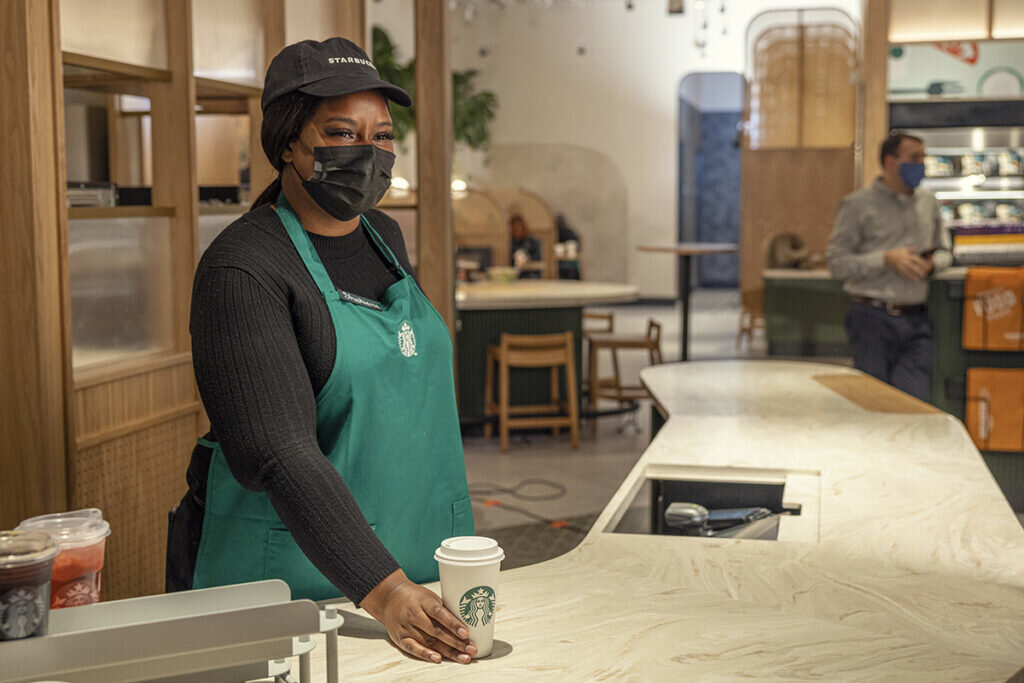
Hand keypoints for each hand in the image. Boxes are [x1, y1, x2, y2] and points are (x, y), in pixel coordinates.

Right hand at [361, 569, 476, 663]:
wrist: (389, 596)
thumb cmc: (414, 596)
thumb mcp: (429, 596)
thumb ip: (443, 610)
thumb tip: (466, 622)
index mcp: (423, 601)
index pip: (439, 613)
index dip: (453, 624)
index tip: (466, 633)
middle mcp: (413, 614)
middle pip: (436, 631)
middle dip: (456, 642)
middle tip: (471, 649)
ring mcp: (406, 627)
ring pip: (428, 642)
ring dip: (447, 652)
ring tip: (463, 657)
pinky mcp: (400, 638)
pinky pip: (413, 648)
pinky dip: (425, 654)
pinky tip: (438, 659)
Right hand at [884, 247, 929, 280]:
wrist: (887, 256)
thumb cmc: (896, 252)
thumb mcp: (904, 249)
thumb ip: (912, 249)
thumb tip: (918, 248)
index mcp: (908, 256)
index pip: (918, 260)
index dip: (924, 264)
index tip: (927, 267)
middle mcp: (906, 261)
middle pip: (915, 267)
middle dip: (920, 271)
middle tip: (924, 274)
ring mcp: (902, 266)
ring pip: (909, 272)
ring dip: (915, 276)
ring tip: (919, 279)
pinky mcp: (898, 270)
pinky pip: (904, 275)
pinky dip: (908, 278)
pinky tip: (911, 280)